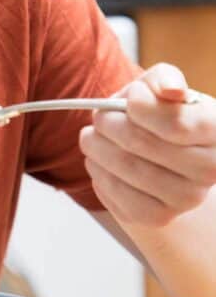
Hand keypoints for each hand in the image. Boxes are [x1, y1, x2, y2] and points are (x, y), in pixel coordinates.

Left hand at [79, 63, 215, 226]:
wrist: (158, 152)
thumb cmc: (158, 112)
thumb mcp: (161, 86)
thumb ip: (164, 79)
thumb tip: (170, 91)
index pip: (174, 123)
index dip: (139, 107)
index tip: (129, 100)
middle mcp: (210, 169)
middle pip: (140, 144)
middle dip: (107, 124)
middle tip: (98, 118)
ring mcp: (186, 198)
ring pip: (124, 168)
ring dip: (96, 148)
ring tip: (92, 138)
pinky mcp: (158, 217)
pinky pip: (115, 194)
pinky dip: (97, 173)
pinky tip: (99, 162)